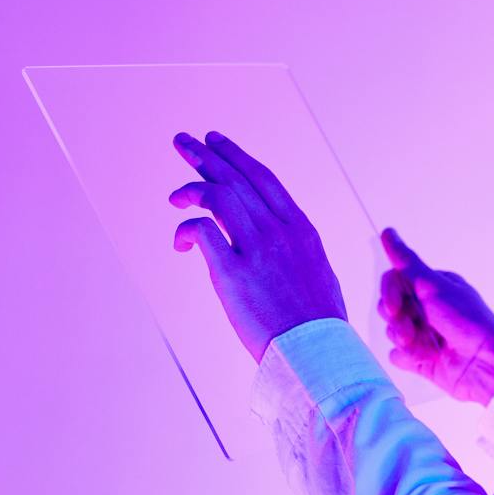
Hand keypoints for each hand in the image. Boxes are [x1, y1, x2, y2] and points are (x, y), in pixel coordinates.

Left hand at [169, 130, 347, 361]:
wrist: (316, 352)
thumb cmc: (319, 323)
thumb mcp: (318, 271)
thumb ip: (297, 251)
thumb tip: (283, 247)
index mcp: (300, 228)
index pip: (263, 179)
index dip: (236, 156)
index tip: (217, 142)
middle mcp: (278, 230)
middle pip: (236, 179)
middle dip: (206, 157)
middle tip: (183, 142)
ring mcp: (256, 249)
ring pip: (217, 196)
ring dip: (190, 188)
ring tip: (174, 195)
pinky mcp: (232, 272)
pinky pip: (201, 231)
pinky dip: (186, 229)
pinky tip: (180, 242)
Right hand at [378, 228, 493, 404]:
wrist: (484, 364)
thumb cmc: (466, 321)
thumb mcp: (434, 286)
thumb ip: (407, 262)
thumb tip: (389, 233)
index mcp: (432, 287)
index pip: (394, 280)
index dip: (389, 293)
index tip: (394, 305)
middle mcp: (426, 308)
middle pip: (388, 305)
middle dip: (397, 318)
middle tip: (411, 327)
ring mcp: (422, 333)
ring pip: (391, 330)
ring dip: (404, 338)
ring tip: (424, 345)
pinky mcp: (420, 358)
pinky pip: (396, 354)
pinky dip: (407, 357)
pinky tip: (425, 358)